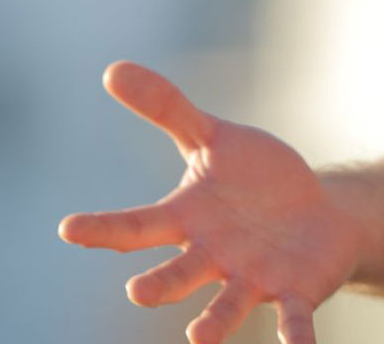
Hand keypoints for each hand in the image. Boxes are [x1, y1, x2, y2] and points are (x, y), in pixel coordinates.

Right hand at [58, 62, 352, 343]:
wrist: (314, 214)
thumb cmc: (253, 181)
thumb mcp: (212, 137)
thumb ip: (167, 109)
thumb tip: (112, 68)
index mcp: (186, 221)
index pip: (137, 225)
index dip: (103, 228)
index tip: (69, 228)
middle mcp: (211, 258)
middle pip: (177, 274)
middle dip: (158, 285)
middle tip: (137, 292)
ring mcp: (251, 279)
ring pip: (226, 305)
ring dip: (213, 323)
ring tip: (198, 337)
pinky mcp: (294, 292)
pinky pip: (293, 317)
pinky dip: (296, 334)